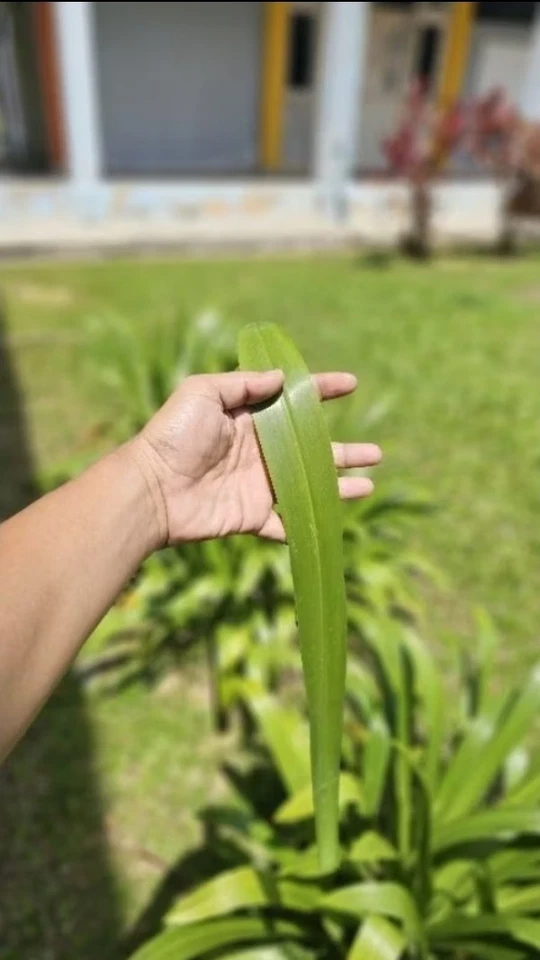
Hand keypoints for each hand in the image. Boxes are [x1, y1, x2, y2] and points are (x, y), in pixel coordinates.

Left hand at [130, 370, 381, 545]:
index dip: (322, 390)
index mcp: (248, 419)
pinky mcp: (252, 516)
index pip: (293, 400)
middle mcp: (258, 451)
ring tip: (370, 483)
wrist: (151, 490)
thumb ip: (243, 384)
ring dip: (340, 487)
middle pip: (312, 450)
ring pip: (309, 487)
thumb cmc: (173, 436)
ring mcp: (257, 486)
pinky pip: (287, 523)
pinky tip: (333, 521)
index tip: (351, 383)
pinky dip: (309, 524)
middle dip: (345, 451)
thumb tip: (281, 378)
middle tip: (376, 453)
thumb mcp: (203, 392)